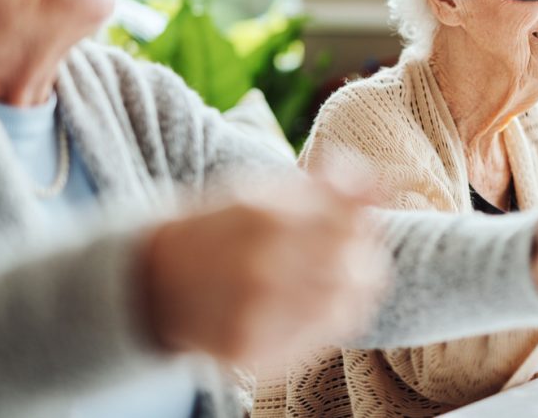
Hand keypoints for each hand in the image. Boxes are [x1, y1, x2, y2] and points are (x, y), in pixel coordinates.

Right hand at [141, 170, 389, 361]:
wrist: (154, 283)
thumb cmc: (221, 227)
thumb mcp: (264, 191)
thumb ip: (327, 187)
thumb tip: (383, 182)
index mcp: (264, 217)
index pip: (351, 222)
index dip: (364, 221)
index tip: (355, 219)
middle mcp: (261, 269)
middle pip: (357, 266)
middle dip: (363, 255)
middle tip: (348, 250)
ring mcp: (257, 317)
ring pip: (348, 306)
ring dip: (354, 288)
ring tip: (334, 277)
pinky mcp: (255, 354)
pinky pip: (322, 340)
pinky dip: (331, 319)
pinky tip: (314, 303)